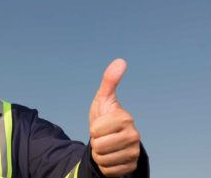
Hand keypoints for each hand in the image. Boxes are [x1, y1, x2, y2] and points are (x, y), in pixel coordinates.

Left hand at [89, 59, 140, 176]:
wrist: (109, 140)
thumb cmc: (105, 117)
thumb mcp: (103, 99)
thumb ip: (109, 81)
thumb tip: (120, 60)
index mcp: (125, 118)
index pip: (96, 130)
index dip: (94, 129)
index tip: (101, 125)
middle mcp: (134, 136)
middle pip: (99, 145)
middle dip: (96, 142)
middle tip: (103, 136)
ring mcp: (133, 152)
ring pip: (103, 159)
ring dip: (100, 154)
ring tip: (106, 146)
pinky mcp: (131, 166)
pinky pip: (109, 170)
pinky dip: (105, 165)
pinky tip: (111, 157)